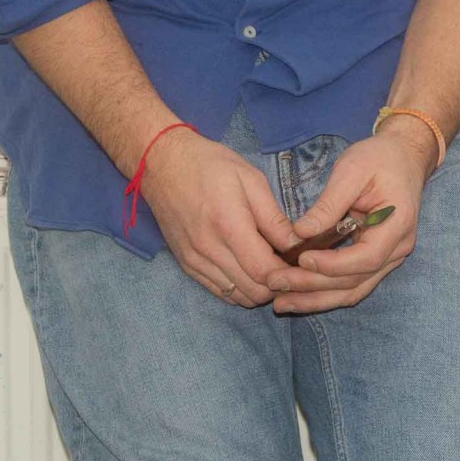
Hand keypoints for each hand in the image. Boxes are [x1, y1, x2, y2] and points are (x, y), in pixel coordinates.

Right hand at [138, 129, 303, 306]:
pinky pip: (219, 292)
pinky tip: (245, 268)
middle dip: (276, 284)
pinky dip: (238, 288)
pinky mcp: (186, 265)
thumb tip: (296, 246)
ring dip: (257, 288)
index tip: (298, 262)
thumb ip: (273, 217)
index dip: (287, 274)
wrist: (161, 163)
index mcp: (229, 225)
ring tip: (266, 265)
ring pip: (237, 297)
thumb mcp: (250, 179)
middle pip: (253, 291)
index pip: (264, 272)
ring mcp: (195, 261)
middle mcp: (209, 250)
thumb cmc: (209, 165)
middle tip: (285, 264)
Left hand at [266, 121, 437, 314]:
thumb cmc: (378, 158)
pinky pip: (350, 283)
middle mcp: (396, 249)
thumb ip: (329, 203)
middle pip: (355, 281)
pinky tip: (298, 295)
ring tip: (280, 302)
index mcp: (397, 225)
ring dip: (316, 299)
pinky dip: (324, 291)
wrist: (402, 157)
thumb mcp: (352, 169)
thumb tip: (301, 232)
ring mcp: (388, 258)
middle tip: (276, 284)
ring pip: (352, 290)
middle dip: (313, 286)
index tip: (301, 259)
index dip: (333, 264)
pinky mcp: (374, 260)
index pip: (366, 257)